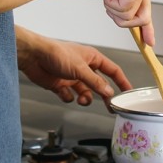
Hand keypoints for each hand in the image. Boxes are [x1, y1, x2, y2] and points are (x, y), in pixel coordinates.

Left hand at [16, 27, 132, 105]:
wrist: (34, 57)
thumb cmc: (56, 54)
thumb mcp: (80, 69)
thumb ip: (96, 82)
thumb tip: (109, 92)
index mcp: (92, 58)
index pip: (112, 70)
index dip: (122, 81)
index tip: (128, 93)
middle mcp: (83, 67)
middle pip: (100, 84)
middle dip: (104, 95)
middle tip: (110, 108)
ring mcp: (72, 77)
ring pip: (85, 92)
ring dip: (85, 98)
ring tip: (82, 100)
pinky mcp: (61, 84)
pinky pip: (69, 96)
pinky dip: (68, 97)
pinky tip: (64, 92)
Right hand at [78, 0, 155, 45]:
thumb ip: (121, 5)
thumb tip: (126, 20)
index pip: (147, 11)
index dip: (148, 29)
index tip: (150, 43)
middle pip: (141, 19)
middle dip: (122, 19)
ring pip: (130, 18)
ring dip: (113, 9)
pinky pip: (124, 11)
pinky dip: (111, 4)